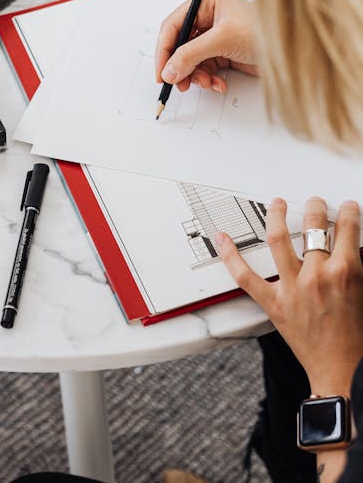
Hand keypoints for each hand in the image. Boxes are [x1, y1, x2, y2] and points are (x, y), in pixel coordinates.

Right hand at [154, 0, 258, 93]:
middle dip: (180, 66)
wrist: (295, 51)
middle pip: (180, 44)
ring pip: (190, 59)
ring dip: (195, 75)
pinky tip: (218, 83)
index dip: (164, 50)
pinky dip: (208, 78)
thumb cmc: (265, 32)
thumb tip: (168, 70)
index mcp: (205, 1)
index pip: (173, 25)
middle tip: (179, 84)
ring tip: (206, 84)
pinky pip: (204, 67)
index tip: (160, 73)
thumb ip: (191, 55)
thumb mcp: (222, 40)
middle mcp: (208, 16)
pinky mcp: (222, 51)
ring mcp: (214, 35)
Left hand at [217, 197, 362, 395]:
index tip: (344, 208)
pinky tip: (223, 239)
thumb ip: (352, 267)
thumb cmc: (355, 336)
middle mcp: (317, 275)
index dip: (346, 212)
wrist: (342, 371)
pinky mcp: (274, 304)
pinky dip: (230, 256)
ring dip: (276, 216)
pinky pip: (245, 276)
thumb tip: (345, 245)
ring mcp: (293, 288)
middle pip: (312, 226)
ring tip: (276, 204)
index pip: (346, 228)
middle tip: (314, 203)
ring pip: (277, 239)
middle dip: (314, 207)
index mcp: (346, 272)